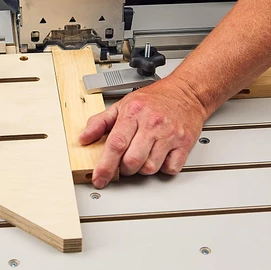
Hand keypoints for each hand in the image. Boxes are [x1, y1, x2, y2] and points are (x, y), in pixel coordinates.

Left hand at [79, 77, 206, 188]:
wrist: (186, 92)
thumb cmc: (155, 98)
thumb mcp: (122, 104)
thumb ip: (101, 121)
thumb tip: (84, 137)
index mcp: (133, 113)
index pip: (115, 145)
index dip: (105, 166)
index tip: (99, 178)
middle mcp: (152, 124)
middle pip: (132, 161)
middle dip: (124, 169)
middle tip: (124, 162)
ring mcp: (169, 134)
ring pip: (150, 168)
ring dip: (142, 168)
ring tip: (143, 155)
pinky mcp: (184, 143)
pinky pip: (170, 168)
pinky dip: (163, 168)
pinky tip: (159, 156)